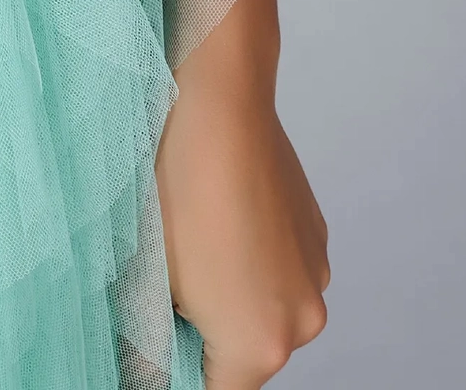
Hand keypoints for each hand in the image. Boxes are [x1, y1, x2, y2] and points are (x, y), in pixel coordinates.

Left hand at [157, 59, 328, 389]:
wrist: (217, 102)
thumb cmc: (174, 184)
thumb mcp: (149, 274)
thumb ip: (158, 331)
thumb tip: (153, 352)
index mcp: (259, 345)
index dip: (175, 369)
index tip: (153, 341)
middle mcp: (302, 321)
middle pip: (245, 354)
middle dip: (204, 331)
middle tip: (164, 282)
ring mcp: (315, 274)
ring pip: (265, 308)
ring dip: (232, 292)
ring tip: (193, 237)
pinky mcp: (316, 234)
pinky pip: (280, 268)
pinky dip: (252, 258)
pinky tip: (220, 214)